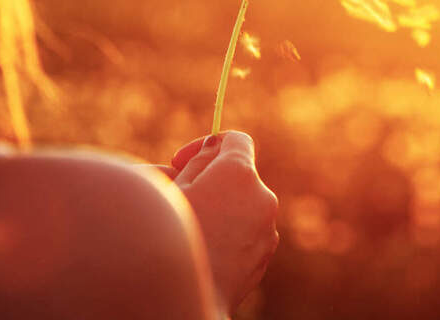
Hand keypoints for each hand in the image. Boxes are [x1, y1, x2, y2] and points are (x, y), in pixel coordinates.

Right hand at [173, 131, 278, 313]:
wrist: (184, 298)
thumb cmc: (172, 238)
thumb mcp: (174, 189)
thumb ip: (197, 161)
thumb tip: (213, 149)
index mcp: (239, 172)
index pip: (235, 140)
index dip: (206, 145)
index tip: (182, 161)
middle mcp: (262, 196)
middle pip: (240, 173)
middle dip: (212, 179)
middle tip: (182, 195)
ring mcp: (267, 228)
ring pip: (243, 203)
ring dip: (222, 205)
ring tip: (191, 225)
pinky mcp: (265, 254)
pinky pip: (247, 230)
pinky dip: (230, 230)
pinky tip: (203, 247)